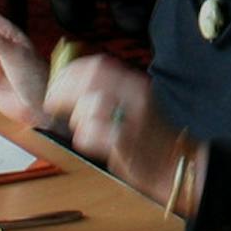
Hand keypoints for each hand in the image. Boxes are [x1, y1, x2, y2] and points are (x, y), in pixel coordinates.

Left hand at [45, 51, 172, 196]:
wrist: (176, 165)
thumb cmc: (150, 136)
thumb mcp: (135, 102)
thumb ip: (109, 88)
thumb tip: (73, 81)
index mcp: (136, 83)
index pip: (97, 65)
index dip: (70, 72)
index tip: (58, 83)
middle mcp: (135, 97)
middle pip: (89, 80)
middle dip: (63, 91)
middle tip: (53, 103)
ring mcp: (131, 120)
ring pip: (88, 106)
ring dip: (76, 118)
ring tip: (82, 127)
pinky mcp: (124, 145)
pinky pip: (90, 134)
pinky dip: (83, 138)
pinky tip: (90, 143)